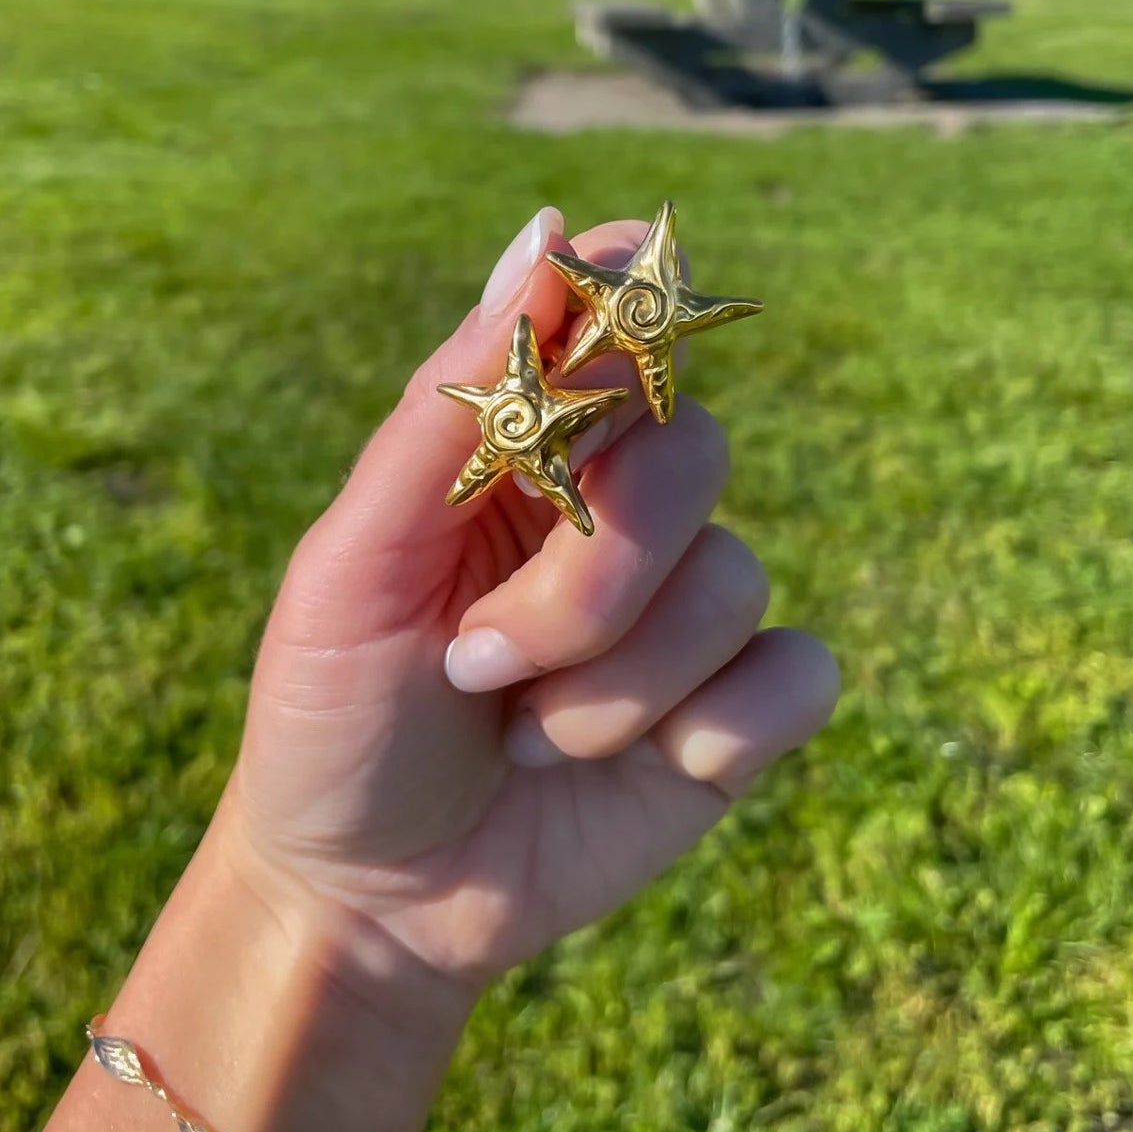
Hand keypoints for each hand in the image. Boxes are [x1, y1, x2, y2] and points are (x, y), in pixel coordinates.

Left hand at [230, 209, 839, 986]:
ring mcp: (682, 612)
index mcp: (526, 452)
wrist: (367, 900)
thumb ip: (452, 402)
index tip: (628, 318)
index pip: (618, 335)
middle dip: (589, 578)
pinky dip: (715, 729)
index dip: (639, 313)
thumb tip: (546, 230)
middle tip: (476, 666)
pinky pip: (797, 675)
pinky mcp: (733, 711)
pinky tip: (641, 770)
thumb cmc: (335, 714)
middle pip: (691, 455)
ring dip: (613, 687)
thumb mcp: (357, 559)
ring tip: (523, 738)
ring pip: (735, 578)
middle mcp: (617, 514)